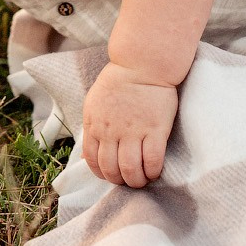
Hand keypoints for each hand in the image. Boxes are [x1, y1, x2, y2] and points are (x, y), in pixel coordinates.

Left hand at [82, 62, 178, 187]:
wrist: (142, 64)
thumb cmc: (119, 81)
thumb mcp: (94, 102)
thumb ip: (92, 126)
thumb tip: (89, 152)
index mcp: (94, 125)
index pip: (92, 161)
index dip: (102, 173)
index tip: (112, 174)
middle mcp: (111, 132)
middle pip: (111, 169)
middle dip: (119, 181)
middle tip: (129, 180)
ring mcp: (133, 132)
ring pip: (130, 169)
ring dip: (136, 181)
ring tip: (142, 179)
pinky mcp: (155, 130)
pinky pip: (153, 161)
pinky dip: (153, 171)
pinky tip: (155, 171)